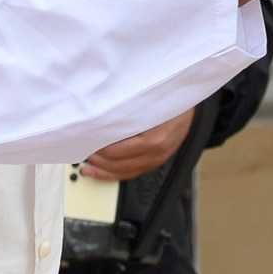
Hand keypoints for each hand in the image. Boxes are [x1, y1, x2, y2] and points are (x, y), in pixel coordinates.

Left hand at [80, 108, 194, 182]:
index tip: (85, 141)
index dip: (97, 148)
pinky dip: (116, 174)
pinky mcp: (156, 161)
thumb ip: (124, 111)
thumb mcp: (146, 101)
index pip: (116, 150)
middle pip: (118, 164)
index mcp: (153, 139)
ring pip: (125, 173)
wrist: (189, 103)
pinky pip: (133, 173)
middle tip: (83, 152)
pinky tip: (104, 172)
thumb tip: (98, 118)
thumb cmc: (170, 99)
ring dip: (104, 171)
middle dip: (98, 160)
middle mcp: (156, 152)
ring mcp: (157, 159)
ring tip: (89, 167)